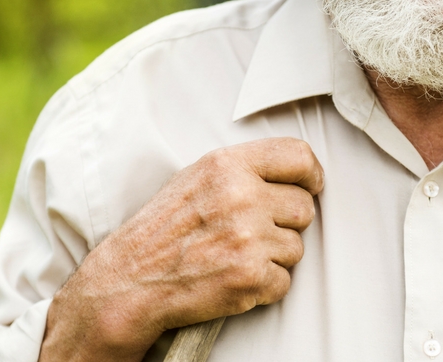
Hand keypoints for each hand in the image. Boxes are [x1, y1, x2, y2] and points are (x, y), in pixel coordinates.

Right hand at [39, 137, 323, 361]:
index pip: (298, 156)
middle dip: (285, 223)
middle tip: (251, 232)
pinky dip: (264, 285)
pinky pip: (284, 281)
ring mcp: (248, 237)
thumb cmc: (163, 230)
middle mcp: (241, 196)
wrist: (131, 279)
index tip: (310, 186)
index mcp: (228, 165)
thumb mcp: (197, 178)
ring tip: (234, 255)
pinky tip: (232, 277)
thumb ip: (243, 169)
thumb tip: (294, 172)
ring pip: (297, 248)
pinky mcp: (250, 276)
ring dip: (274, 256)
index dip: (311, 175)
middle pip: (304, 208)